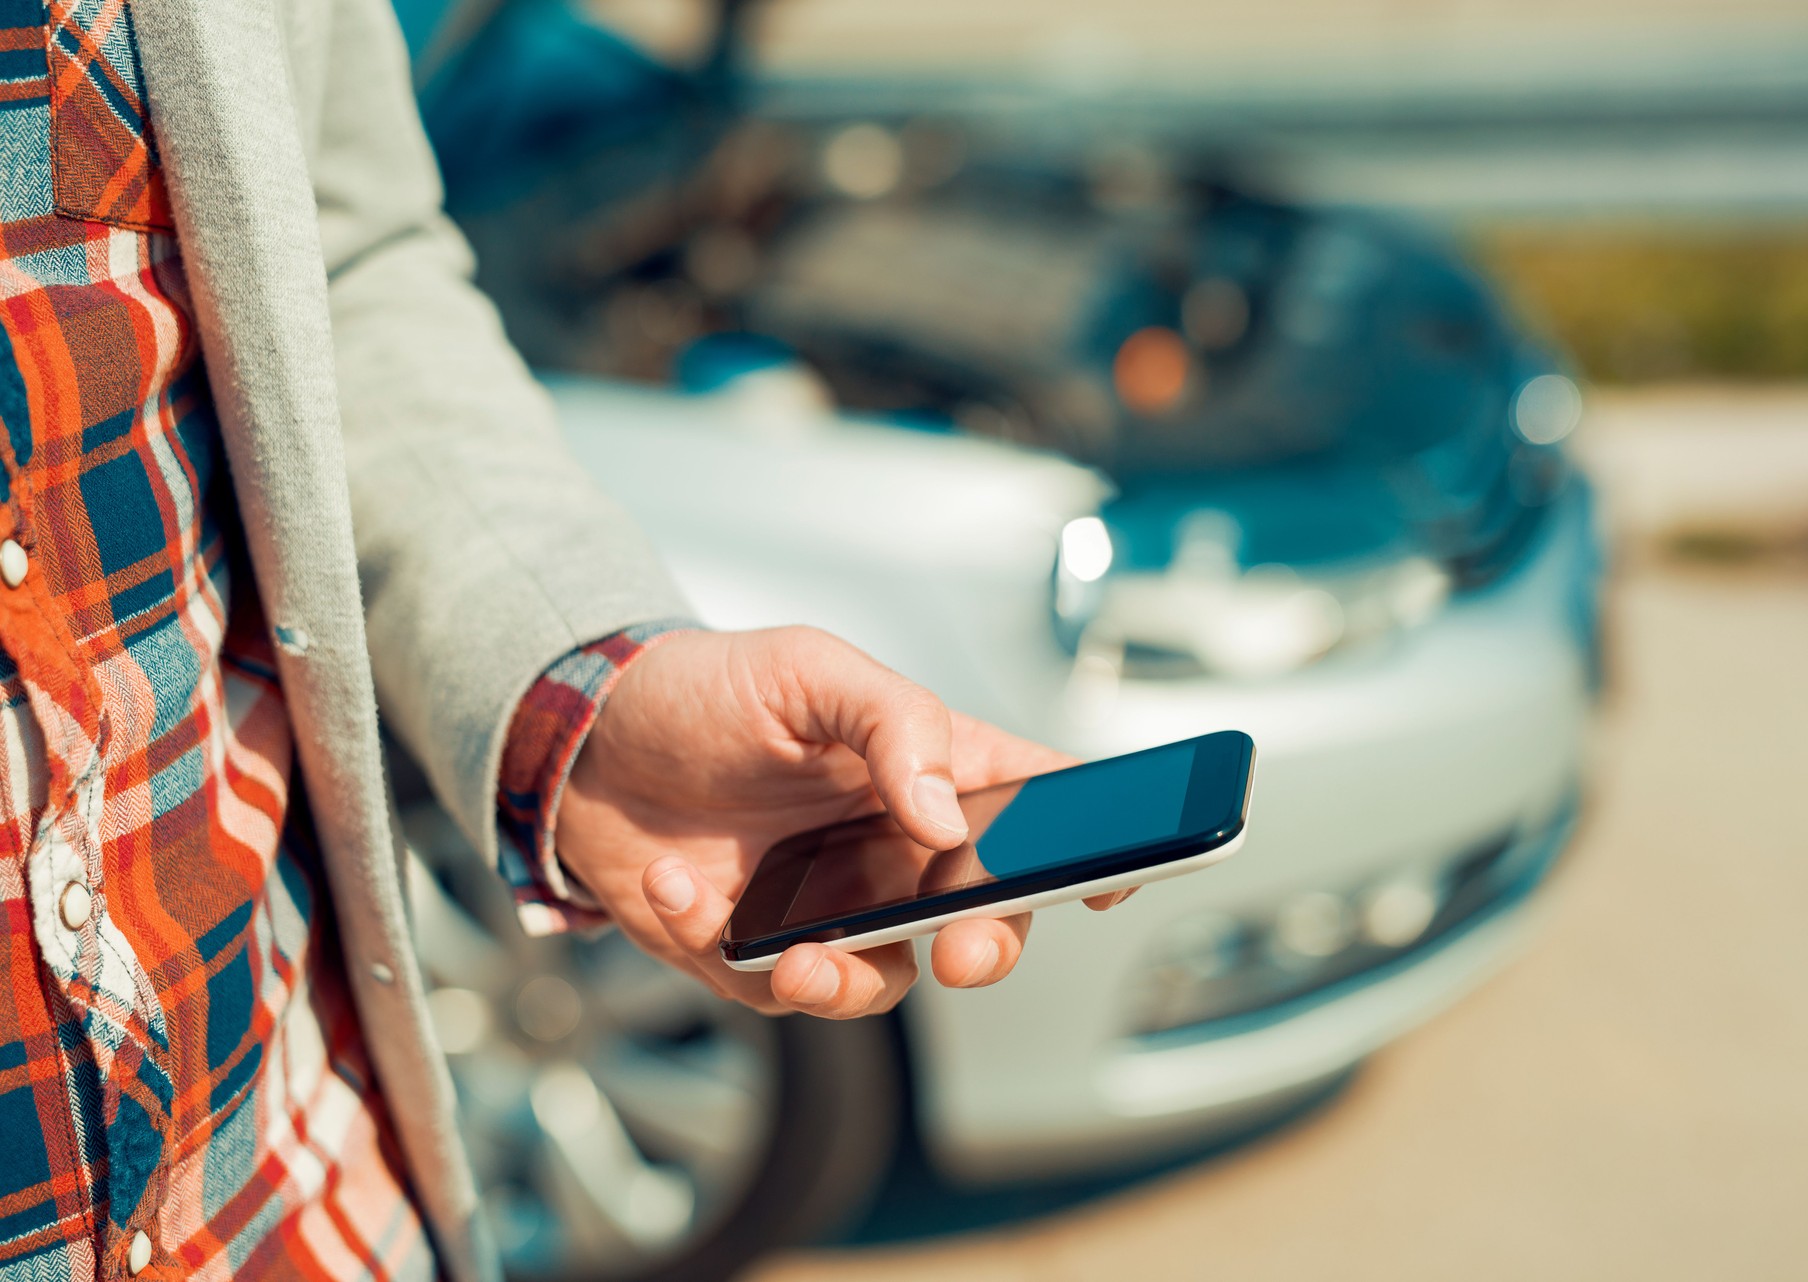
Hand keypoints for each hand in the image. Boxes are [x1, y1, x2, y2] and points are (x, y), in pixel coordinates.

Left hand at [553, 627, 1131, 1018]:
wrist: (582, 740)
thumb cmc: (708, 688)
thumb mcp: (809, 671)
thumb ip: (893, 725)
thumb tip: (945, 815)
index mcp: (929, 769)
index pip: (1037, 808)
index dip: (1096, 845)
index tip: (1120, 874)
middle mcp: (894, 848)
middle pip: (983, 918)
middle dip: (987, 947)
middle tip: (964, 949)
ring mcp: (830, 907)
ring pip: (881, 980)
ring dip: (846, 983)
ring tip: (793, 957)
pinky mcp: (757, 951)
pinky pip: (767, 984)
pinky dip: (722, 948)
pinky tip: (674, 888)